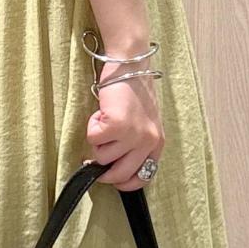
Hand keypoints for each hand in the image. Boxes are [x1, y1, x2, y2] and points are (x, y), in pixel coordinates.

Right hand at [85, 62, 164, 190]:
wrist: (130, 64)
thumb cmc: (133, 90)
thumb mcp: (144, 122)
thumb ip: (135, 145)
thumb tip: (113, 166)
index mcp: (157, 143)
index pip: (143, 178)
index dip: (123, 183)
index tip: (110, 177)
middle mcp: (148, 142)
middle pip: (119, 175)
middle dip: (102, 171)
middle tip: (92, 159)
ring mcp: (133, 135)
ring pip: (102, 157)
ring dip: (97, 141)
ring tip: (104, 121)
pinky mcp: (116, 125)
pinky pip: (93, 139)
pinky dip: (91, 127)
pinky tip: (100, 113)